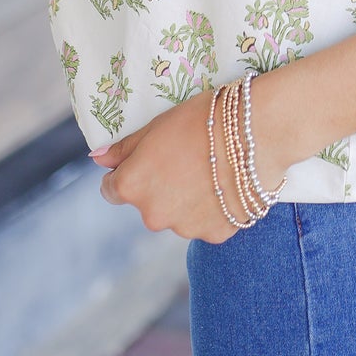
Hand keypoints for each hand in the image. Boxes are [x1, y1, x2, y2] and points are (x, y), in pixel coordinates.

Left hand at [90, 88, 289, 242]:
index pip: (112, 189)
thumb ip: (124, 149)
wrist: (257, 132)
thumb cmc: (204, 119)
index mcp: (132, 186)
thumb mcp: (157, 126)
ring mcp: (184, 229)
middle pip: (148, 204)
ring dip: (187, 200)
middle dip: (161, 187)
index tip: (148, 161)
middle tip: (187, 159)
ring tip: (213, 170)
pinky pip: (206, 223)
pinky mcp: (215, 235)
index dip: (129, 172)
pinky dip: (213, 209)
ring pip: (178, 215)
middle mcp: (152, 215)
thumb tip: (97, 159)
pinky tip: (228, 184)